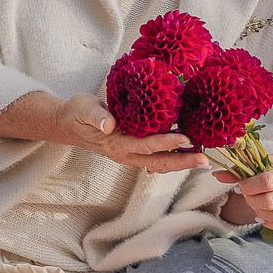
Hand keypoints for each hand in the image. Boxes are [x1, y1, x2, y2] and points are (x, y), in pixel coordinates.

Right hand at [0, 92, 206, 174]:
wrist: (68, 122)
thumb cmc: (78, 113)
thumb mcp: (85, 109)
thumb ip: (97, 116)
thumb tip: (109, 124)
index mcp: (116, 144)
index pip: (146, 146)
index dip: (166, 143)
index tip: (186, 139)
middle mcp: (126, 153)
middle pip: (158, 162)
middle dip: (182, 162)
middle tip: (205, 160)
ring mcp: (130, 154)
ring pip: (159, 163)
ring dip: (181, 162)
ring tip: (202, 159)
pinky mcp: (133, 150)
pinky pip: (155, 158)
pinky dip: (172, 156)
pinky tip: (187, 152)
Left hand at [217, 147, 272, 236]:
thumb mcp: (271, 160)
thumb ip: (245, 170)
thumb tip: (217, 175)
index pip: (268, 182)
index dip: (249, 187)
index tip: (242, 186)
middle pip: (272, 202)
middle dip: (252, 201)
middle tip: (248, 196)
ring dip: (261, 213)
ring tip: (256, 205)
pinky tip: (267, 217)